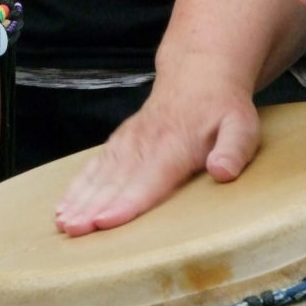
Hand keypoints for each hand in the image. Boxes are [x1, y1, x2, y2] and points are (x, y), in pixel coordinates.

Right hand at [55, 69, 259, 236]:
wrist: (199, 74)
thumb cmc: (223, 108)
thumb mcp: (242, 126)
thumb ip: (234, 150)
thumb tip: (222, 172)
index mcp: (173, 146)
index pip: (147, 180)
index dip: (125, 203)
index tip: (104, 222)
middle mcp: (144, 145)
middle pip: (115, 182)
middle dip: (91, 208)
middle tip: (73, 231)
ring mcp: (129, 142)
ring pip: (100, 175)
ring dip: (79, 199)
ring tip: (62, 223)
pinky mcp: (120, 142)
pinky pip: (95, 166)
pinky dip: (77, 186)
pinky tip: (64, 205)